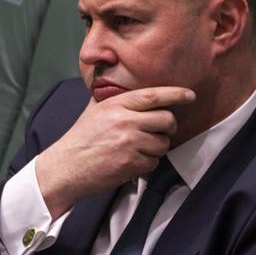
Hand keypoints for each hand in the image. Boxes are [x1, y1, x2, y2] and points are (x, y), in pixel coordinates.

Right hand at [35, 86, 195, 219]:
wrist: (66, 167)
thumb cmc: (81, 138)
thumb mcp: (94, 110)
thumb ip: (114, 98)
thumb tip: (128, 86)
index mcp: (116, 104)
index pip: (154, 95)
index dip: (176, 94)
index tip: (190, 95)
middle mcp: (125, 121)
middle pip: (167, 120)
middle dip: (168, 127)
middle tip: (160, 131)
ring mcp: (129, 143)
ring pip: (163, 143)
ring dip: (156, 148)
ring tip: (138, 149)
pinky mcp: (131, 163)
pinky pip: (154, 162)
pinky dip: (147, 164)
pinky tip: (131, 161)